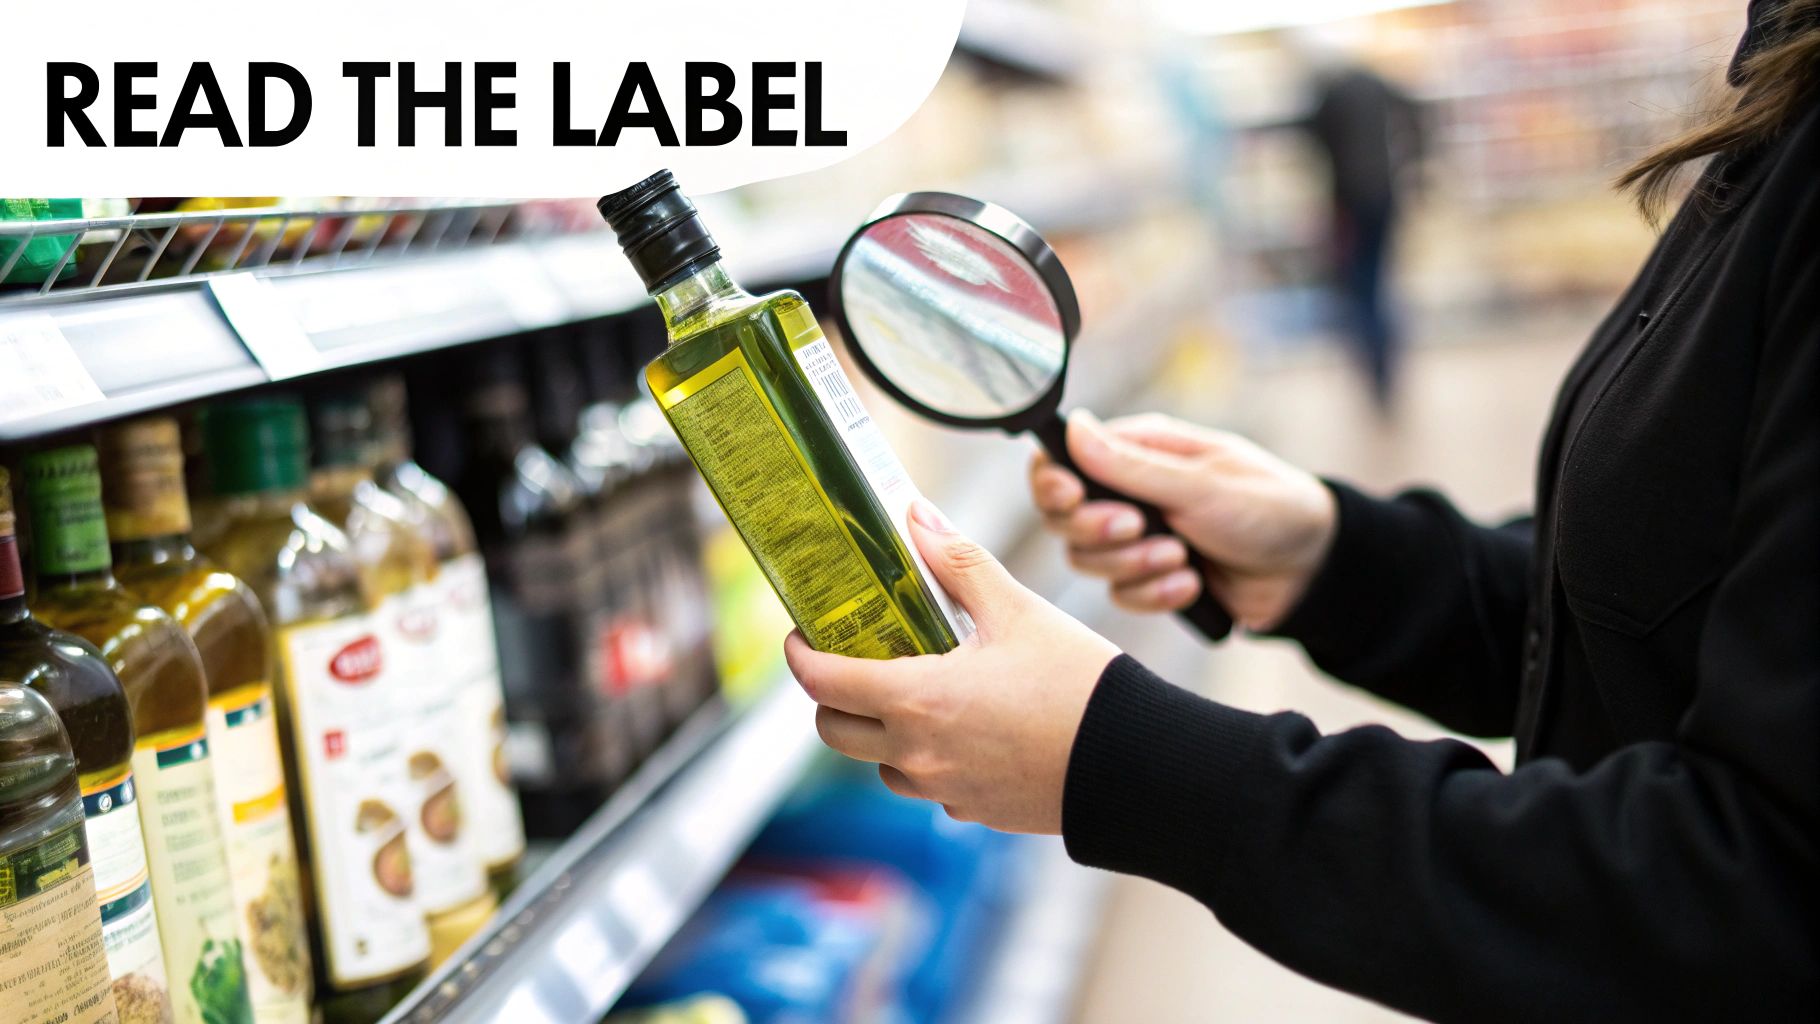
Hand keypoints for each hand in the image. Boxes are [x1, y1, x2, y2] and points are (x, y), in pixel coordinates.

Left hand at [784, 499, 1118, 833]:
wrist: (1138, 764)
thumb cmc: (1080, 684)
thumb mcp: (1017, 609)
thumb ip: (958, 562)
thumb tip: (914, 517)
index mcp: (917, 700)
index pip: (823, 682)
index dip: (800, 655)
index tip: (802, 633)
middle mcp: (918, 755)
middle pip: (835, 731)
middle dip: (833, 693)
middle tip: (854, 658)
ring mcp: (944, 791)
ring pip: (880, 763)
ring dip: (881, 730)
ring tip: (917, 689)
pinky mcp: (973, 812)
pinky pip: (928, 786)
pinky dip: (928, 757)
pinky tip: (966, 726)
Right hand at [1029, 411, 1336, 630]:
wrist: (1311, 571)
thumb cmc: (1267, 507)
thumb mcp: (1202, 484)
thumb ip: (1132, 466)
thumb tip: (1075, 429)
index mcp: (1138, 452)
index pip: (1062, 460)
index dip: (1053, 483)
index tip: (1073, 497)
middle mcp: (1129, 493)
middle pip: (1063, 517)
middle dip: (1097, 530)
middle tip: (1138, 527)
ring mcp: (1138, 538)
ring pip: (1089, 561)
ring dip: (1133, 565)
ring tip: (1182, 558)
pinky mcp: (1152, 578)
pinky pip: (1122, 595)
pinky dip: (1155, 595)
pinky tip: (1192, 586)